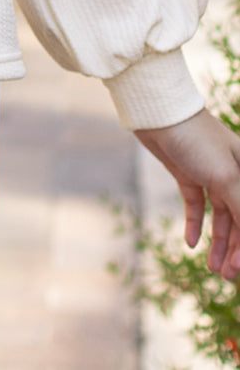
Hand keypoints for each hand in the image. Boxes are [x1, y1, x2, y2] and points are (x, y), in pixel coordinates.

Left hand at [134, 107, 239, 277]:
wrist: (158, 114)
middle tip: (226, 277)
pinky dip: (195, 225)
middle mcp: (233, 174)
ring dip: (217, 243)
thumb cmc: (197, 139)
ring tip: (213, 269)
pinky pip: (196, 206)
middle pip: (239, 219)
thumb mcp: (226, 176)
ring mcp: (209, 174)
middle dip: (234, 249)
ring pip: (219, 217)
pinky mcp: (187, 174)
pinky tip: (191, 244)